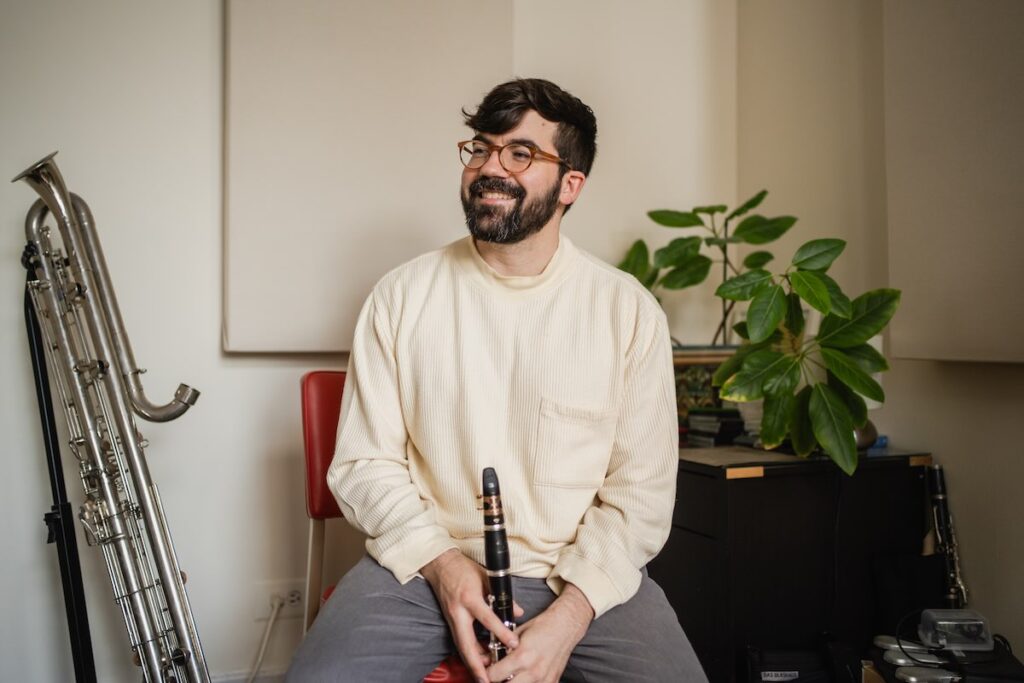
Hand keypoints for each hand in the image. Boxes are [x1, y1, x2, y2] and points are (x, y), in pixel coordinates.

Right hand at [420, 549, 520, 681]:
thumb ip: (503, 596)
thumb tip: (517, 613)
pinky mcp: (450, 621)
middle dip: (477, 665)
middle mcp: (458, 611)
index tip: (513, 644)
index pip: (487, 619)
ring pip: (462, 646)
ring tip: (485, 675)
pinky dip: (469, 652)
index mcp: (469, 598)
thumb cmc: (464, 569)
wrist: (440, 564)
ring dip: (473, 662)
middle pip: (466, 645)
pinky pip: (460, 641)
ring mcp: (452, 618)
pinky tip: (480, 660)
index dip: (501, 633)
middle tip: (486, 680)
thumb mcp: (487, 577)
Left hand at [485, 583, 593, 682]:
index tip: (485, 670)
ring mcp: (544, 680)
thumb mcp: (517, 634)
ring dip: (511, 682)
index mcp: (522, 656)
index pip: (494, 676)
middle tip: (495, 676)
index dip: (486, 673)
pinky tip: (522, 678)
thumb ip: (501, 648)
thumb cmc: (541, 627)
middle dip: (496, 682)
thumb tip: (484, 658)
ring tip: (508, 676)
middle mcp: (533, 671)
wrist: (565, 627)